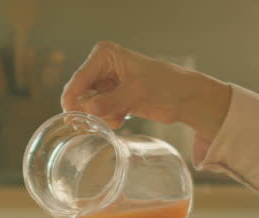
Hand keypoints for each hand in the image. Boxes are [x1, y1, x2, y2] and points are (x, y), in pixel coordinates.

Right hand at [60, 42, 230, 136]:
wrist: (184, 97)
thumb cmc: (165, 86)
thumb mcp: (136, 93)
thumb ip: (110, 101)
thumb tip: (87, 109)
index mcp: (104, 55)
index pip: (79, 79)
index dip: (73, 99)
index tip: (73, 118)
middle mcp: (101, 66)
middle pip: (80, 92)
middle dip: (89, 109)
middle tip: (102, 120)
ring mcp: (106, 81)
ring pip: (88, 104)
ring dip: (100, 115)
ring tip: (119, 117)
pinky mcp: (112, 95)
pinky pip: (99, 110)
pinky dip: (107, 117)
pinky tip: (121, 118)